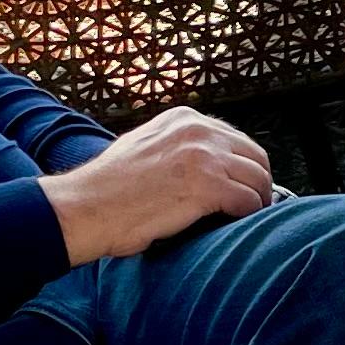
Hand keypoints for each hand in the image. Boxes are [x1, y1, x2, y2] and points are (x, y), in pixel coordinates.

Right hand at [45, 106, 272, 262]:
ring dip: (258, 201)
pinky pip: (248, 201)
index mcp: (184, 118)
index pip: (235, 138)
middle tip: (254, 204)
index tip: (243, 185)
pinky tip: (237, 225)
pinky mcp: (208, 186)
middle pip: (254, 155)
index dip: (243, 165)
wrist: (85, 207)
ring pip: (258, 178)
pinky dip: (249, 215)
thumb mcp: (145, 145)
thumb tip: (204, 164)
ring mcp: (204, 156)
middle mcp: (197, 130)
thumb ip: (176, 146)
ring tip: (248, 218)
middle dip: (259, 182)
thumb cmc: (108, 188)